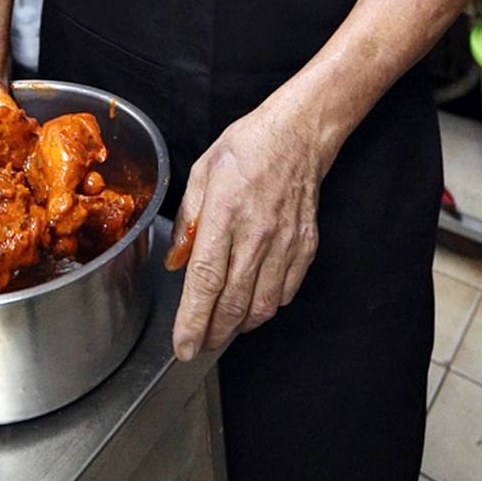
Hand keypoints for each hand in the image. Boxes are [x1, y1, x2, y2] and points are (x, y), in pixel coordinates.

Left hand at [165, 86, 334, 359]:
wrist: (297, 134)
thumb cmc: (246, 147)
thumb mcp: (201, 172)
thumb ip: (187, 219)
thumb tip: (176, 262)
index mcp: (224, 213)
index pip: (206, 280)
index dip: (193, 319)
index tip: (183, 346)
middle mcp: (256, 233)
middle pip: (233, 303)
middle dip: (213, 334)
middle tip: (199, 345)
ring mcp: (285, 243)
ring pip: (262, 306)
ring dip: (239, 325)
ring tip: (223, 325)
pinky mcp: (305, 247)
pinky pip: (286, 292)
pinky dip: (268, 306)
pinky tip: (254, 301)